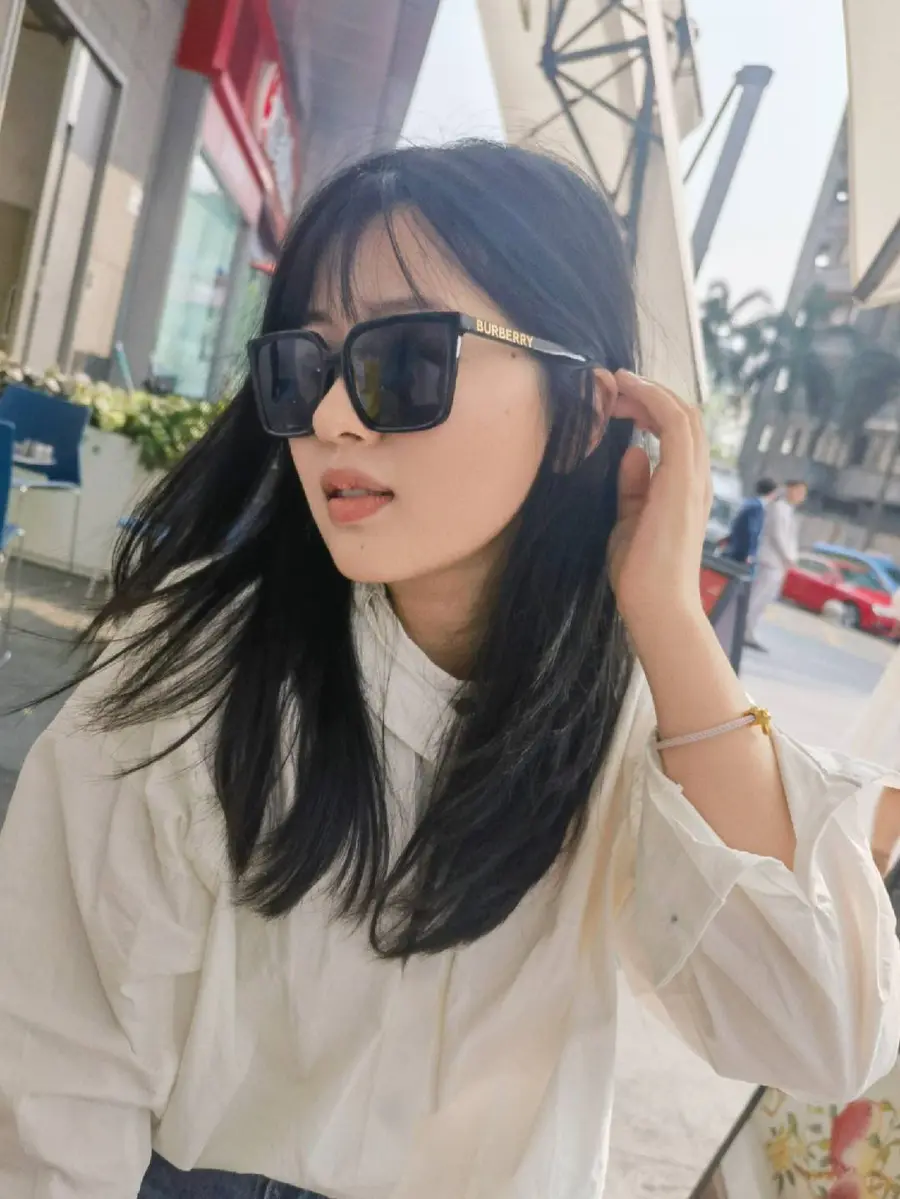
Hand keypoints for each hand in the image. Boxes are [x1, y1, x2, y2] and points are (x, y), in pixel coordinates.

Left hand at [603, 370, 710, 634]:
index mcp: (685, 488)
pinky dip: (652, 400)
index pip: (676, 432)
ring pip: (684, 414)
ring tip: (617, 383)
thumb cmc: (641, 574)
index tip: (616, 401)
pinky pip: (676, 425)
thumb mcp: (629, 521)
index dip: (649, 408)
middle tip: (612, 387)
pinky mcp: (683, 482)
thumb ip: (633, 488)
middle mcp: (696, 479)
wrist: (657, 606)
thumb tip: (631, 453)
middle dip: (648, 394)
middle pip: (684, 416)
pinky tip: (627, 391)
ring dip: (649, 392)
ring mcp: (694, 479)